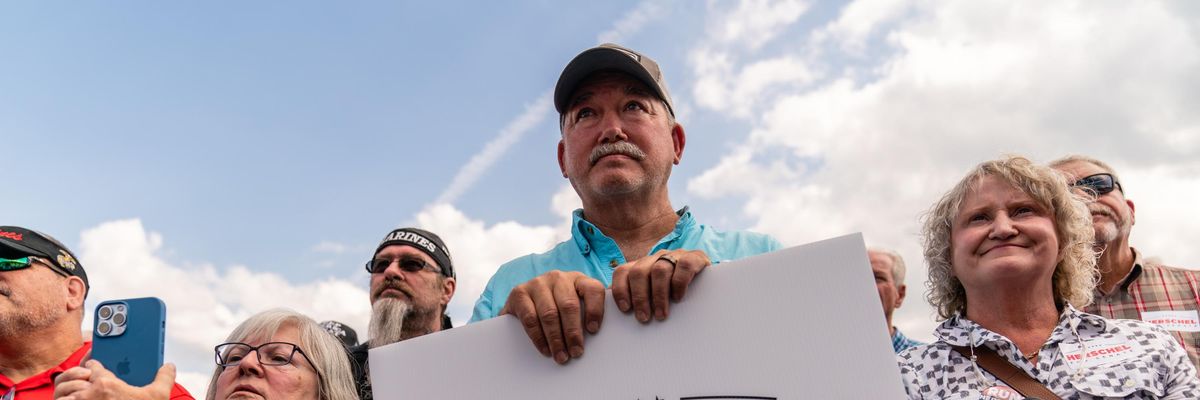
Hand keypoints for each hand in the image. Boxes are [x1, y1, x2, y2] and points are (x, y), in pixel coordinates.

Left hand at [53, 358, 176, 399]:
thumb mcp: (158, 397)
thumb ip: (164, 380)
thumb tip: (169, 367)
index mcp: (106, 384)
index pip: (94, 366)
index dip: (94, 363)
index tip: (94, 366)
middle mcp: (87, 394)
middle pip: (75, 377)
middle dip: (78, 375)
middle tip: (84, 378)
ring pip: (62, 391)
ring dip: (66, 390)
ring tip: (73, 391)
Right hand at [501, 270, 605, 364]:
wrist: (524, 300)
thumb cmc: (557, 307)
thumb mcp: (575, 304)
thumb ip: (587, 314)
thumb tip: (598, 336)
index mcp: (578, 279)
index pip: (593, 289)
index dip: (595, 310)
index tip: (594, 331)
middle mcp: (558, 277)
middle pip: (569, 305)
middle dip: (573, 332)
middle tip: (576, 352)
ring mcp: (538, 283)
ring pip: (549, 313)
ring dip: (556, 338)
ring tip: (561, 355)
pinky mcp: (519, 292)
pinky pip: (530, 317)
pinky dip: (539, 337)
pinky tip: (545, 348)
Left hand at [611, 249, 710, 322]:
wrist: (710, 281)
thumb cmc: (676, 294)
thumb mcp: (655, 294)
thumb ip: (640, 300)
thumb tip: (620, 316)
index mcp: (643, 266)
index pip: (623, 272)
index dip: (621, 289)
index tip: (625, 309)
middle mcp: (657, 258)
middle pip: (639, 272)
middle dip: (639, 297)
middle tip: (644, 317)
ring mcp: (675, 256)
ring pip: (660, 270)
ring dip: (659, 295)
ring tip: (661, 315)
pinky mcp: (695, 257)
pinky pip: (684, 266)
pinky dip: (679, 283)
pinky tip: (679, 297)